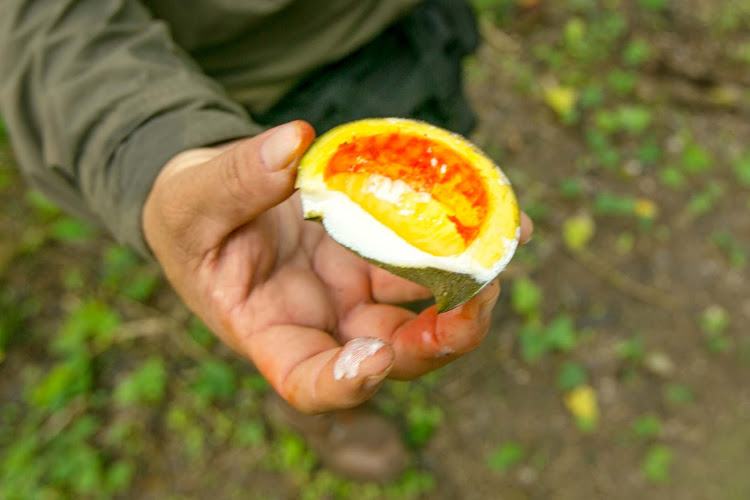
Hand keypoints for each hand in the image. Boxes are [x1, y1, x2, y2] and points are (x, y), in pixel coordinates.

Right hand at [143, 121, 532, 412]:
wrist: (219, 197)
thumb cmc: (190, 215)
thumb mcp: (190, 200)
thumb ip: (234, 180)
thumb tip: (292, 144)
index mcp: (271, 331)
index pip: (309, 382)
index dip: (344, 384)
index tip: (372, 359)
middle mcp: (326, 323)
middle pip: (391, 355)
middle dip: (440, 339)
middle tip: (479, 297)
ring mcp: (357, 291)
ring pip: (423, 311)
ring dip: (469, 288)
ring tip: (507, 241)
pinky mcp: (378, 255)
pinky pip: (427, 258)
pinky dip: (464, 243)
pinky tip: (500, 215)